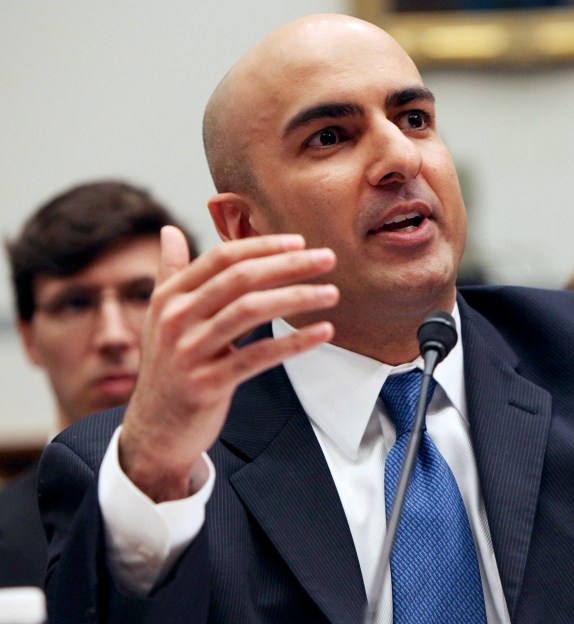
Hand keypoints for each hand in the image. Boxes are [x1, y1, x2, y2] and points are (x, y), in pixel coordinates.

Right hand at [119, 226, 338, 501]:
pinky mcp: (208, 384)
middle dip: (289, 265)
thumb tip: (170, 229)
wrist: (154, 428)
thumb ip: (170, 272)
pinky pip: (259, 356)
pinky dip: (295, 342)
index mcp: (169, 297)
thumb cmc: (170, 366)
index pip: (221, 258)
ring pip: (251, 311)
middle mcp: (176, 319)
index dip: (262, 246)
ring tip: (331, 293)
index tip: (300, 242)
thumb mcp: (163, 317)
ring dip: (297, 298)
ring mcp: (190, 352)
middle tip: (327, 259)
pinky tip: (323, 332)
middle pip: (241, 278)